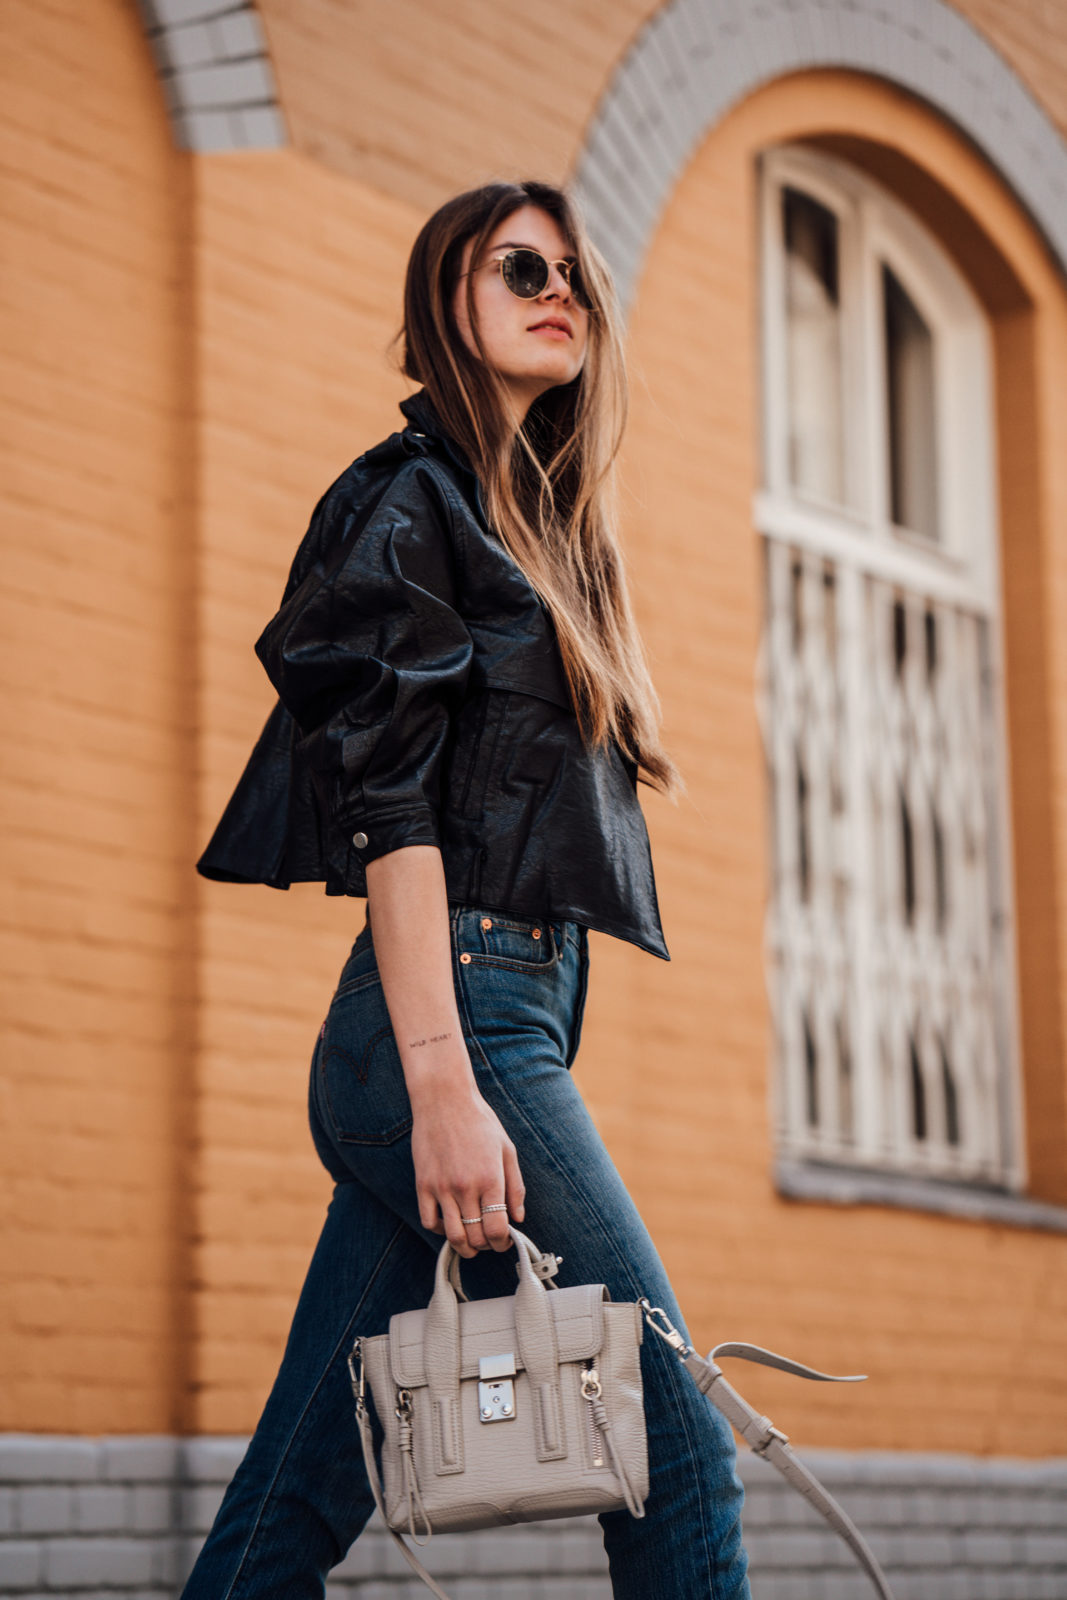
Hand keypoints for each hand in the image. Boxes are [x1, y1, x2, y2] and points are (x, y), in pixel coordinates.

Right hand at [410, 1077, 525, 1258]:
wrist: (445, 1099)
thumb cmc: (480, 1122)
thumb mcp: (507, 1150)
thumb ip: (515, 1187)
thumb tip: (518, 1218)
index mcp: (491, 1179)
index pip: (497, 1229)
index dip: (503, 1243)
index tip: (504, 1240)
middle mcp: (466, 1187)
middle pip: (476, 1237)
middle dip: (487, 1246)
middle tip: (490, 1240)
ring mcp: (441, 1187)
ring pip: (453, 1236)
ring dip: (465, 1247)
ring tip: (471, 1243)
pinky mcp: (423, 1184)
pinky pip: (429, 1221)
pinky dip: (440, 1230)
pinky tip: (450, 1222)